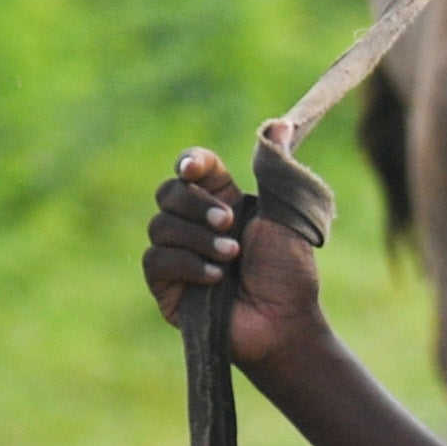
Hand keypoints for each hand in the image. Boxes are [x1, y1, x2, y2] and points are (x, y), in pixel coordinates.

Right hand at [144, 129, 325, 372]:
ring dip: (198, 238)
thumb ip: (278, 171)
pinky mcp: (165, 285)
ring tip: (231, 256)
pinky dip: (188, 264)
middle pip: (169, 192)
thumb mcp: (288, 215)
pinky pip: (157, 260)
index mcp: (225, 202)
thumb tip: (280, 124)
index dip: (191, 162)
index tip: (195, 167)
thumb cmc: (290, 272)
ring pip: (160, 226)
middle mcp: (195, 225)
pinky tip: (217, 277)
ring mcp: (177, 254)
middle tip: (229, 221)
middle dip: (196, 203)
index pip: (195, 169)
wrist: (284, 322)